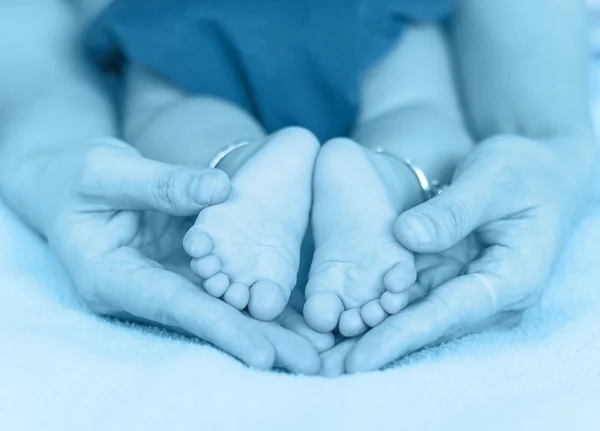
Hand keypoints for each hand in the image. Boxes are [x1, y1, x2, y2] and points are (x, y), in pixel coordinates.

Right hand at [39, 137, 319, 372]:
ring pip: (221, 307)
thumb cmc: (75, 177)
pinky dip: (258, 299)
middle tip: (310, 363)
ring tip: (317, 349)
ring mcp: (165, 279)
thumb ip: (162, 182)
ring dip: (269, 328)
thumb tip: (222, 189)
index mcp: (112, 276)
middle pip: (206, 317)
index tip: (264, 354)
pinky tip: (298, 315)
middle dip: (259, 340)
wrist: (66, 183)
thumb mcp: (107, 170)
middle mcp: (143, 288)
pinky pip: (224, 285)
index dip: (220, 328)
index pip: (173, 306)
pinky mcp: (183, 267)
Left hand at [344, 135, 593, 371]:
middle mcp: (491, 295)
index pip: (451, 313)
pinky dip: (379, 309)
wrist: (537, 173)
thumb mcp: (491, 179)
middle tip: (329, 368)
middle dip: (378, 346)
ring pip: (415, 317)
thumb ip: (452, 210)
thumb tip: (405, 235)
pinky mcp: (449, 279)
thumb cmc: (522, 172)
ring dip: (372, 333)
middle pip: (428, 326)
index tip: (361, 356)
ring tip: (327, 356)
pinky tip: (343, 323)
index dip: (403, 335)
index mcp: (513, 277)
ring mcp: (468, 289)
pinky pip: (411, 297)